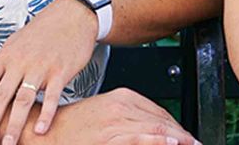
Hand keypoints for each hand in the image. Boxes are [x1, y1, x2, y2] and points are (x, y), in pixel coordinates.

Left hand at [0, 0, 98, 143]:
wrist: (73, 15)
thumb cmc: (40, 32)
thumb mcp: (12, 45)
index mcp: (6, 56)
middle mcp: (21, 62)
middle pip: (2, 94)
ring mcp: (41, 67)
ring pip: (25, 99)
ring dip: (15, 123)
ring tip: (9, 142)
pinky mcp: (61, 71)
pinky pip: (53, 96)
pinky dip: (47, 114)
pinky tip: (40, 130)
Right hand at [33, 88, 199, 144]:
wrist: (42, 132)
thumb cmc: (71, 127)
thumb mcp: (105, 115)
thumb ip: (129, 120)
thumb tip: (156, 131)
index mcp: (123, 98)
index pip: (161, 113)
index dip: (179, 128)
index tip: (188, 139)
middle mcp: (121, 107)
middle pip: (162, 121)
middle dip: (182, 136)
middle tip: (195, 144)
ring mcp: (114, 123)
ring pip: (155, 129)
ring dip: (177, 139)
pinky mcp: (107, 138)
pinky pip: (136, 139)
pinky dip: (156, 141)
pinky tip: (171, 142)